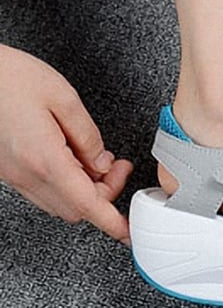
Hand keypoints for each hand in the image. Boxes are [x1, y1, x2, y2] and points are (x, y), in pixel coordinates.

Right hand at [0, 45, 132, 242]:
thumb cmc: (11, 77)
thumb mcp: (64, 98)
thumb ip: (88, 135)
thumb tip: (102, 163)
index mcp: (44, 158)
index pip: (86, 203)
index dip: (110, 221)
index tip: (126, 230)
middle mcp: (25, 174)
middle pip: (75, 207)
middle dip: (104, 194)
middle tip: (119, 167)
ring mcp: (12, 174)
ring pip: (58, 201)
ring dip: (85, 189)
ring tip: (99, 159)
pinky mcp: (6, 168)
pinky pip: (42, 188)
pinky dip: (66, 181)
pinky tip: (75, 156)